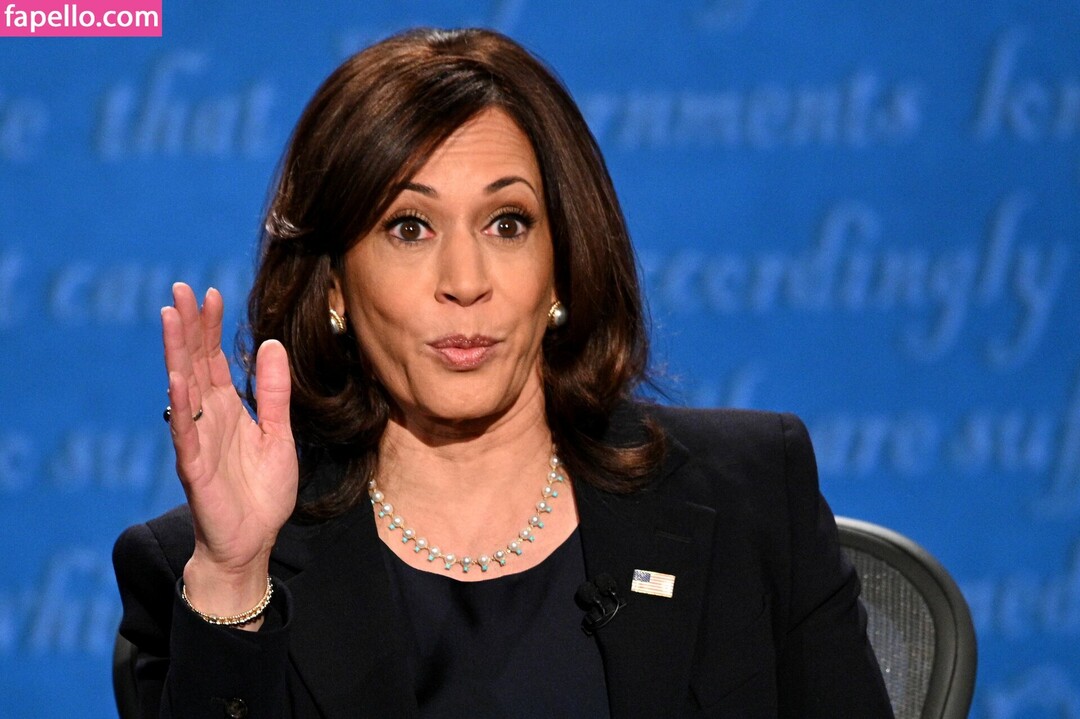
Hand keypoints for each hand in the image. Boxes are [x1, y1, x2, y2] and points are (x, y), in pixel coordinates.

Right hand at [162, 283, 297, 619]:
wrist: (253, 542)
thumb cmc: (263, 492)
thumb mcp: (279, 433)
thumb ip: (275, 393)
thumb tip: (271, 345)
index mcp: (227, 410)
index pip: (214, 360)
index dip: (211, 328)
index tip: (212, 293)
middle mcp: (207, 419)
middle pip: (193, 363)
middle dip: (187, 327)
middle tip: (179, 289)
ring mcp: (198, 441)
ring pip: (183, 389)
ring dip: (176, 353)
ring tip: (170, 318)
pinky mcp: (195, 468)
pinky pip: (186, 433)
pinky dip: (181, 405)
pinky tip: (177, 379)